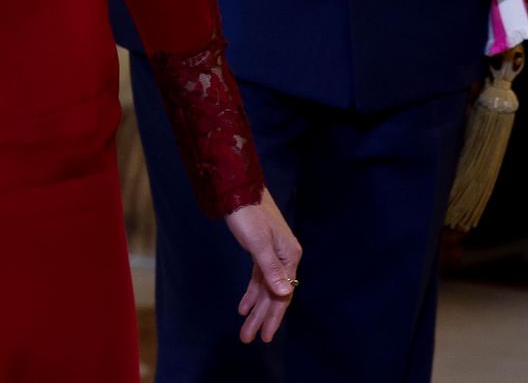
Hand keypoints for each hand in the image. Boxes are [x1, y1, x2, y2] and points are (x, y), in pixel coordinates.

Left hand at [226, 189, 300, 343]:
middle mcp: (285, 258)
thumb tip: (285, 293)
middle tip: (249, 338)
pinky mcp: (261, 250)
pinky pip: (259, 277)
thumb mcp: (258, 243)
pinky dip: (251, 292)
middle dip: (262, 317)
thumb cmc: (248, 215)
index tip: (265, 337)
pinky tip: (243, 306)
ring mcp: (273, 254)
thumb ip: (270, 269)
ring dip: (255, 308)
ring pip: (265, 288)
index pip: (283, 294)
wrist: (238, 189)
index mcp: (289, 257)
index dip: (274, 317)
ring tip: (246, 329)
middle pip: (274, 294)